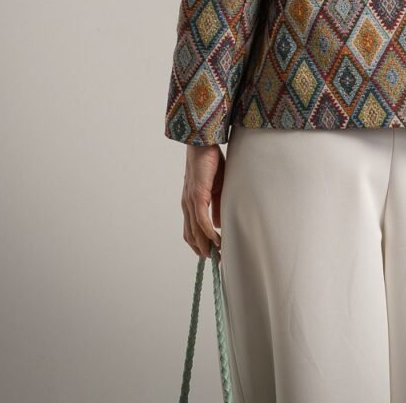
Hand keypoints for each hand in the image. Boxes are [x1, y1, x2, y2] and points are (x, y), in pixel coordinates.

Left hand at [181, 143, 225, 257]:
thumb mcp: (216, 188)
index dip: (200, 245)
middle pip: (191, 235)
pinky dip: (208, 232)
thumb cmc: (210, 163)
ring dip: (206, 245)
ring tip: (218, 254)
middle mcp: (187, 205)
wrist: (204, 144)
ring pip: (195, 230)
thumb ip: (216, 206)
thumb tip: (218, 225)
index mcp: (191, 203)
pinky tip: (217, 239)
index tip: (212, 255)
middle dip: (203, 250)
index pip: (192, 231)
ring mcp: (190, 201)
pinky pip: (201, 219)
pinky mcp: (197, 195)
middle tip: (217, 261)